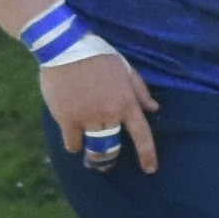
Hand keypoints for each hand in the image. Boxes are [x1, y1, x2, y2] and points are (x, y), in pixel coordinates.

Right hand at [46, 41, 161, 173]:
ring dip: (93, 157)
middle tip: (107, 165)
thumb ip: (140, 91)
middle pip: (113, 146)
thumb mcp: (126, 69)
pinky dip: (74, 145)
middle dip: (111, 159)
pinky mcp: (66, 118)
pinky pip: (72, 143)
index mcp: (127, 102)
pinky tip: (73, 144)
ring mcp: (87, 118)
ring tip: (91, 161)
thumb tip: (154, 109)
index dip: (147, 154)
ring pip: (93, 148)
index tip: (150, 169)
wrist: (64, 48)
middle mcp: (109, 114)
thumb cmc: (97, 56)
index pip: (142, 135)